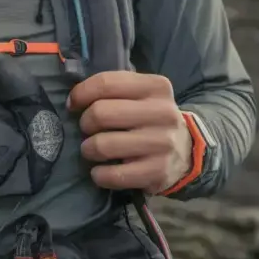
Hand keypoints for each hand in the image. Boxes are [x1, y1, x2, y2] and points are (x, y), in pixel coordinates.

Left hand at [68, 71, 191, 193]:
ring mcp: (162, 143)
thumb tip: (73, 100)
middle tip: (87, 130)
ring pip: (103, 145)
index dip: (81, 94)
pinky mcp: (158, 171)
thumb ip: (113, 89)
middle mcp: (163, 113)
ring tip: (92, 150)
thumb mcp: (141, 94)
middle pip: (101, 113)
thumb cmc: (150, 118)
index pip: (106, 83)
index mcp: (156, 87)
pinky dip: (99, 175)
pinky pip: (113, 175)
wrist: (185, 151)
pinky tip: (100, 171)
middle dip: (85, 123)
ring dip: (88, 150)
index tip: (73, 105)